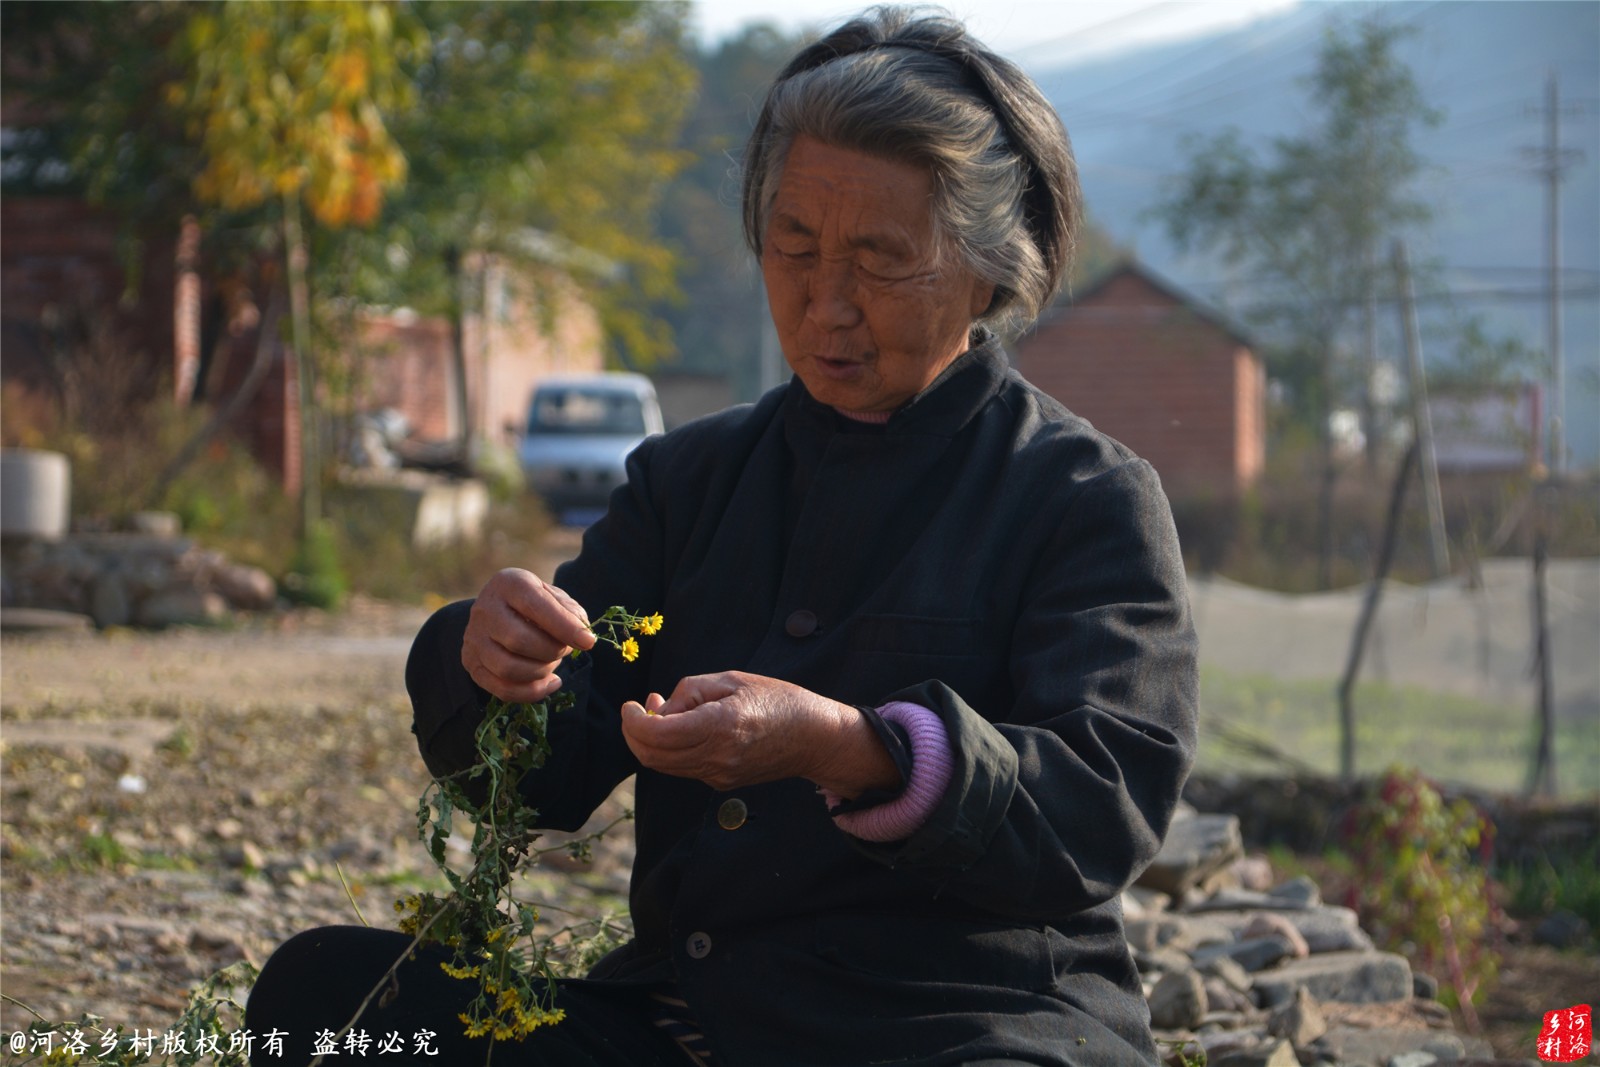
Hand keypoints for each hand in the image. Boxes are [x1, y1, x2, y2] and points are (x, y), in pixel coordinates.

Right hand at [462, 568, 595, 703]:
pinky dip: (532, 693)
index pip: (536, 607)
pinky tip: (550, 683)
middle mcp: (484, 609)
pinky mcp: (471, 663)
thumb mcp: (553, 596)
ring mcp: (473, 638)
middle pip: (519, 641)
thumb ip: (570, 612)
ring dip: (542, 672)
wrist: (499, 610)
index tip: (588, 642)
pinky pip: (502, 689)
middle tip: (565, 649)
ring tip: (553, 662)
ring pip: (508, 669)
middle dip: (552, 651)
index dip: (564, 627)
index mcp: (508, 584)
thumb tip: (581, 635)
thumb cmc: (534, 603)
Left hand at [620, 671, 899, 795]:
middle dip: (634, 734)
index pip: (656, 735)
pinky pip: (683, 768)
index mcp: (719, 726)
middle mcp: (715, 757)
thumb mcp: (732, 680)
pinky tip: (681, 727)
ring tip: (660, 711)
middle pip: (652, 757)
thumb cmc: (778, 699)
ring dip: (650, 742)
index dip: (632, 721)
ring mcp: (718, 775)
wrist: (814, 738)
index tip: (630, 705)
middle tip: (636, 710)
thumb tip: (660, 710)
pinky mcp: (721, 782)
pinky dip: (670, 750)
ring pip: (664, 766)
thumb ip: (689, 691)